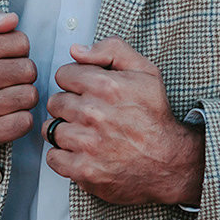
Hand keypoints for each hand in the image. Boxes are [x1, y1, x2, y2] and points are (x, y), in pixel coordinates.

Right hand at [0, 4, 37, 164]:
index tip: (4, 59)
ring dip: (24, 98)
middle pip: (28, 69)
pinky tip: (6, 117)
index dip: (19, 51)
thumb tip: (11, 19)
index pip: (20, 41)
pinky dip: (21, 120)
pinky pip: (24, 122)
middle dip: (23, 76)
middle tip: (7, 82)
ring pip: (29, 96)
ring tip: (7, 99)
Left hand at [46, 38, 203, 206]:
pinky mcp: (83, 169)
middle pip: (55, 102)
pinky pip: (52, 157)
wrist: (169, 161)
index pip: (63, 75)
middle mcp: (94, 113)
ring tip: (85, 135)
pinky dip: (63, 157)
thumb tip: (77, 50)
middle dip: (69, 107)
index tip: (87, 93)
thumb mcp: (145, 72)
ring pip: (50, 129)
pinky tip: (81, 153)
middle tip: (89, 116)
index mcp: (106, 85)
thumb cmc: (155, 118)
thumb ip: (112, 50)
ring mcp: (87, 143)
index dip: (75, 83)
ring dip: (64, 132)